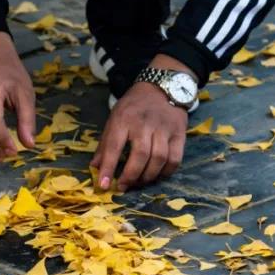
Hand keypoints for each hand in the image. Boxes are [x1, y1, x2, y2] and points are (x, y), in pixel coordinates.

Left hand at [92, 56, 192, 190]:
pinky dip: (166, 172)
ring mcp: (164, 128)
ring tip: (139, 182)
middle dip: (131, 176)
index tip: (104, 185)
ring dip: (148, 177)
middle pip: (140, 155)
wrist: (161, 87)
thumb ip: (105, 144)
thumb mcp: (114, 119)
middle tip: (123, 187)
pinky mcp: (179, 133)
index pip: (114, 146)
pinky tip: (156, 176)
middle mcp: (144, 123)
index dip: (109, 168)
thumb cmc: (133, 107)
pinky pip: (175, 159)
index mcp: (123, 119)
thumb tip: (95, 168)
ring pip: (159, 159)